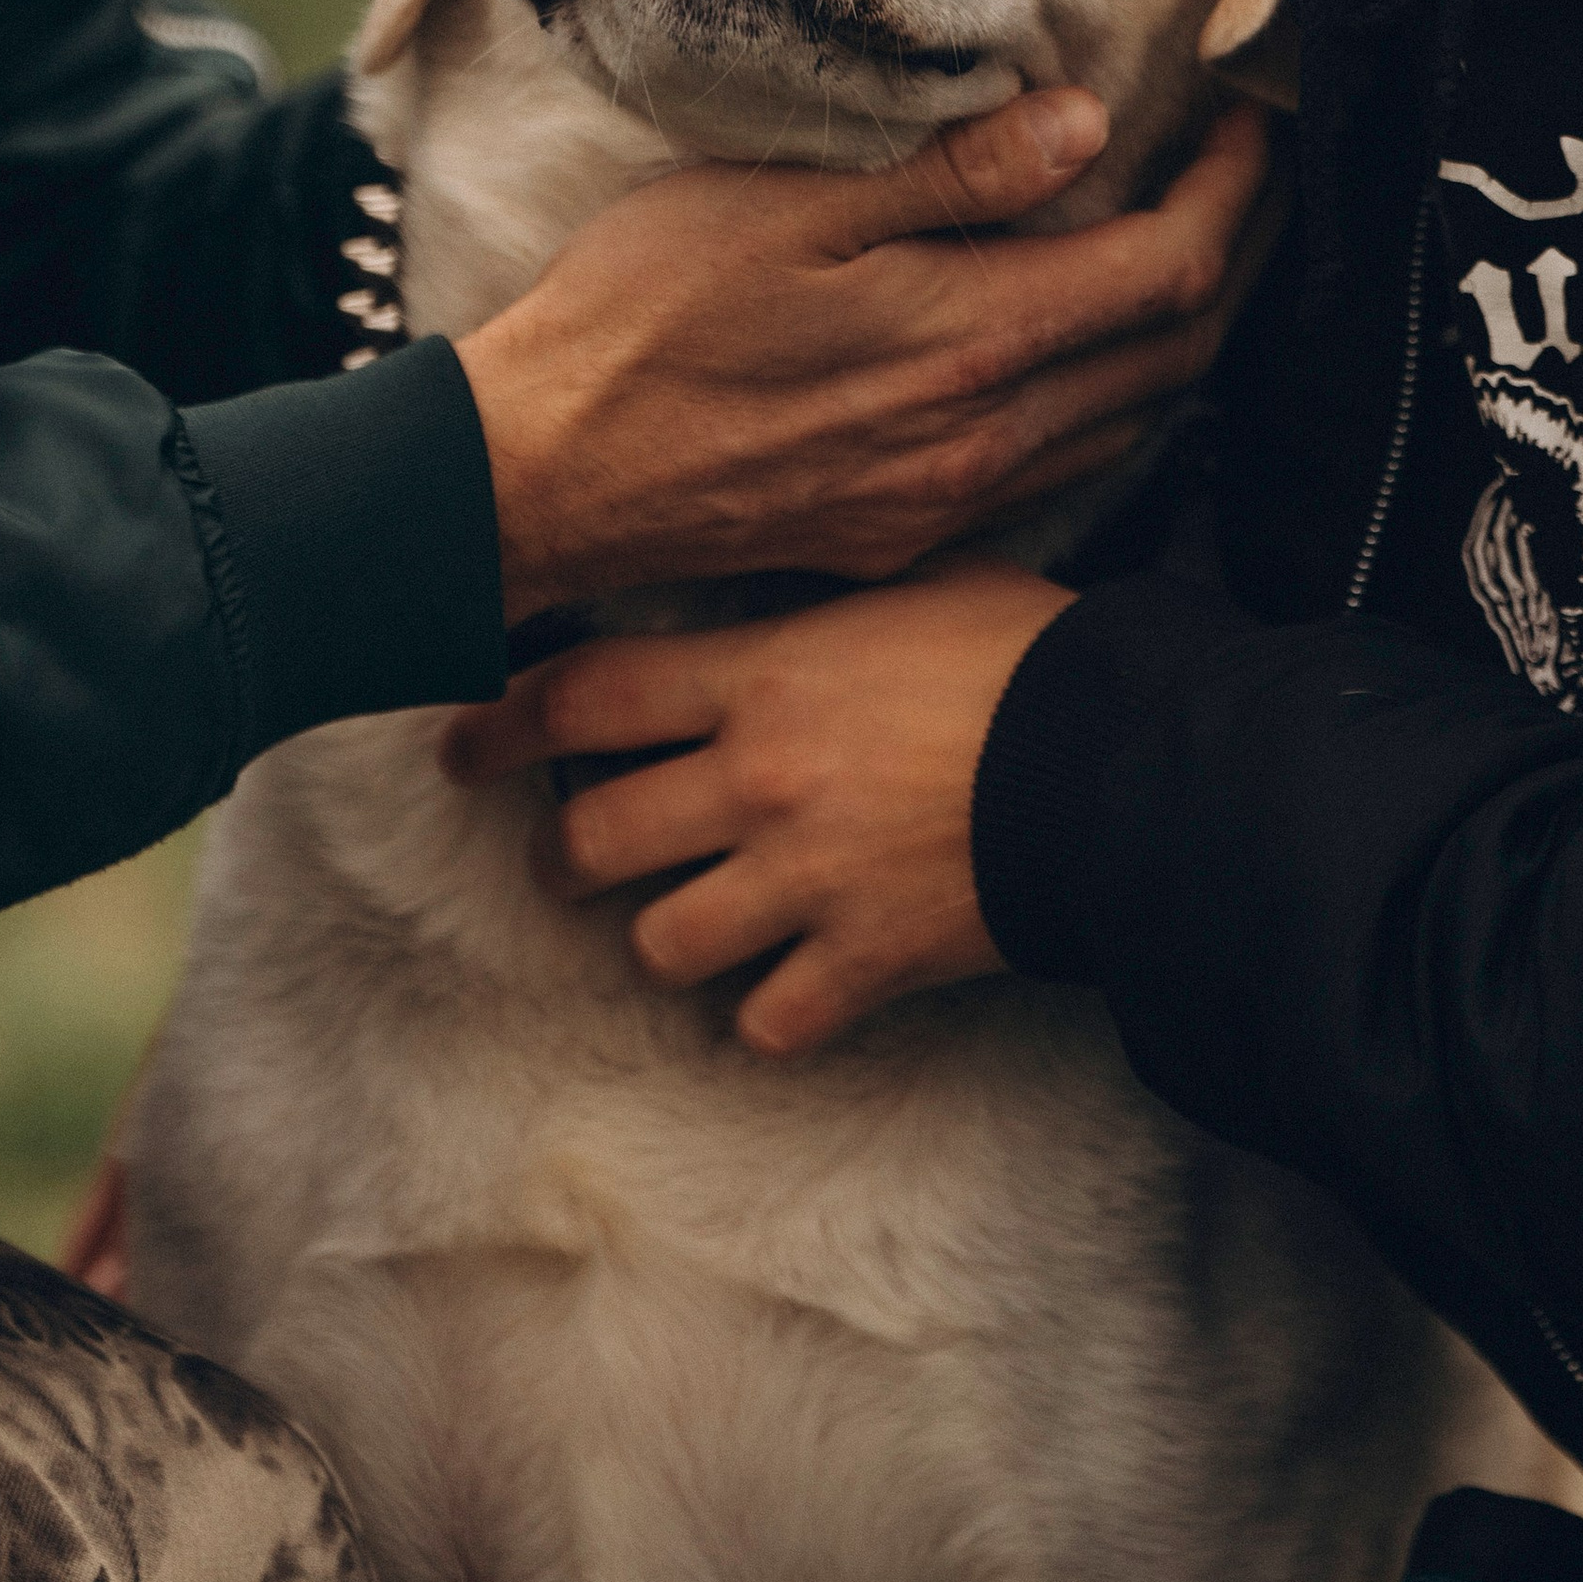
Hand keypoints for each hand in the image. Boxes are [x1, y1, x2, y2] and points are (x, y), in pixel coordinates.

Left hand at [444, 560, 1070, 1051]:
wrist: (1119, 762)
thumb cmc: (1024, 648)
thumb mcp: (911, 576)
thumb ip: (816, 591)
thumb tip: (763, 560)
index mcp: (758, 675)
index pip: (581, 695)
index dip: (502, 721)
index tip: (463, 742)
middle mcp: (756, 783)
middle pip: (591, 841)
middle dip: (563, 854)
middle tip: (570, 853)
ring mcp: (802, 883)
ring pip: (661, 943)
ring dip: (663, 934)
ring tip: (685, 919)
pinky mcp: (861, 964)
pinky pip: (766, 1021)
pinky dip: (768, 1011)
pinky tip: (788, 983)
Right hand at [453, 90, 1270, 620]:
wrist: (542, 475)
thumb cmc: (642, 316)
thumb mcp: (788, 206)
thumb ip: (949, 176)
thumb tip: (1085, 127)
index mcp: (969, 340)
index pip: (1169, 268)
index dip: (1234, 191)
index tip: (1251, 122)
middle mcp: (983, 439)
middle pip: (1174, 353)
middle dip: (1230, 258)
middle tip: (1240, 178)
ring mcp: (944, 502)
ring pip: (1123, 421)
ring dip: (1170, 336)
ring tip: (1172, 250)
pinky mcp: (899, 539)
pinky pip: (1051, 471)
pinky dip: (1097, 402)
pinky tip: (1066, 355)